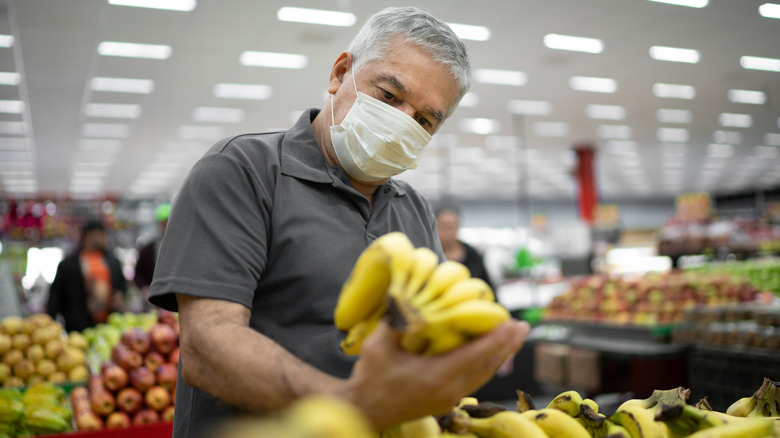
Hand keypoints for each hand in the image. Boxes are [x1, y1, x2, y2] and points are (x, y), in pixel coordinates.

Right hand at [342, 319, 529, 429]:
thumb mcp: (378, 345)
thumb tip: (410, 296)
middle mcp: (447, 391)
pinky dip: (485, 364)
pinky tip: (491, 353)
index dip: (496, 339)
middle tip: (521, 326)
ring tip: (512, 337)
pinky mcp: (446, 401)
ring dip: (499, 355)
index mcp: (435, 377)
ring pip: (482, 375)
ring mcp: (448, 399)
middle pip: (486, 366)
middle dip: (506, 346)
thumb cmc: (369, 377)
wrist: (363, 410)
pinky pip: (473, 380)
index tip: (513, 324)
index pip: (474, 356)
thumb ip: (397, 321)